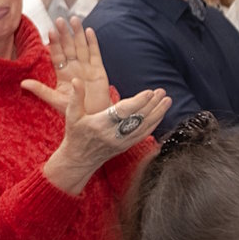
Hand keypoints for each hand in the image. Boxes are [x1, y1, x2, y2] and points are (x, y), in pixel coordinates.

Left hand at [21, 17, 111, 115]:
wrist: (94, 119)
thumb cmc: (75, 111)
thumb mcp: (56, 100)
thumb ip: (41, 90)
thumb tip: (23, 83)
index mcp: (62, 74)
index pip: (57, 55)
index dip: (54, 43)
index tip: (50, 31)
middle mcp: (74, 68)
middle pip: (68, 47)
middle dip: (64, 34)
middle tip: (60, 20)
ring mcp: (87, 68)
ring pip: (81, 47)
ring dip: (78, 33)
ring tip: (74, 19)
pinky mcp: (99, 71)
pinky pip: (95, 54)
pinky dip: (93, 43)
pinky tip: (89, 31)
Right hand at [43, 81, 170, 194]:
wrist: (79, 159)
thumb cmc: (75, 135)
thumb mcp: (71, 115)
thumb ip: (76, 97)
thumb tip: (76, 80)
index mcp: (100, 124)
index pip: (123, 111)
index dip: (138, 101)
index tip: (149, 92)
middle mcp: (113, 134)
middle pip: (138, 117)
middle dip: (152, 104)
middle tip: (162, 92)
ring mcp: (122, 141)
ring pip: (144, 126)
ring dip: (157, 113)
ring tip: (167, 100)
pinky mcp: (126, 146)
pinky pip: (144, 134)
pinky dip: (154, 124)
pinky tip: (161, 115)